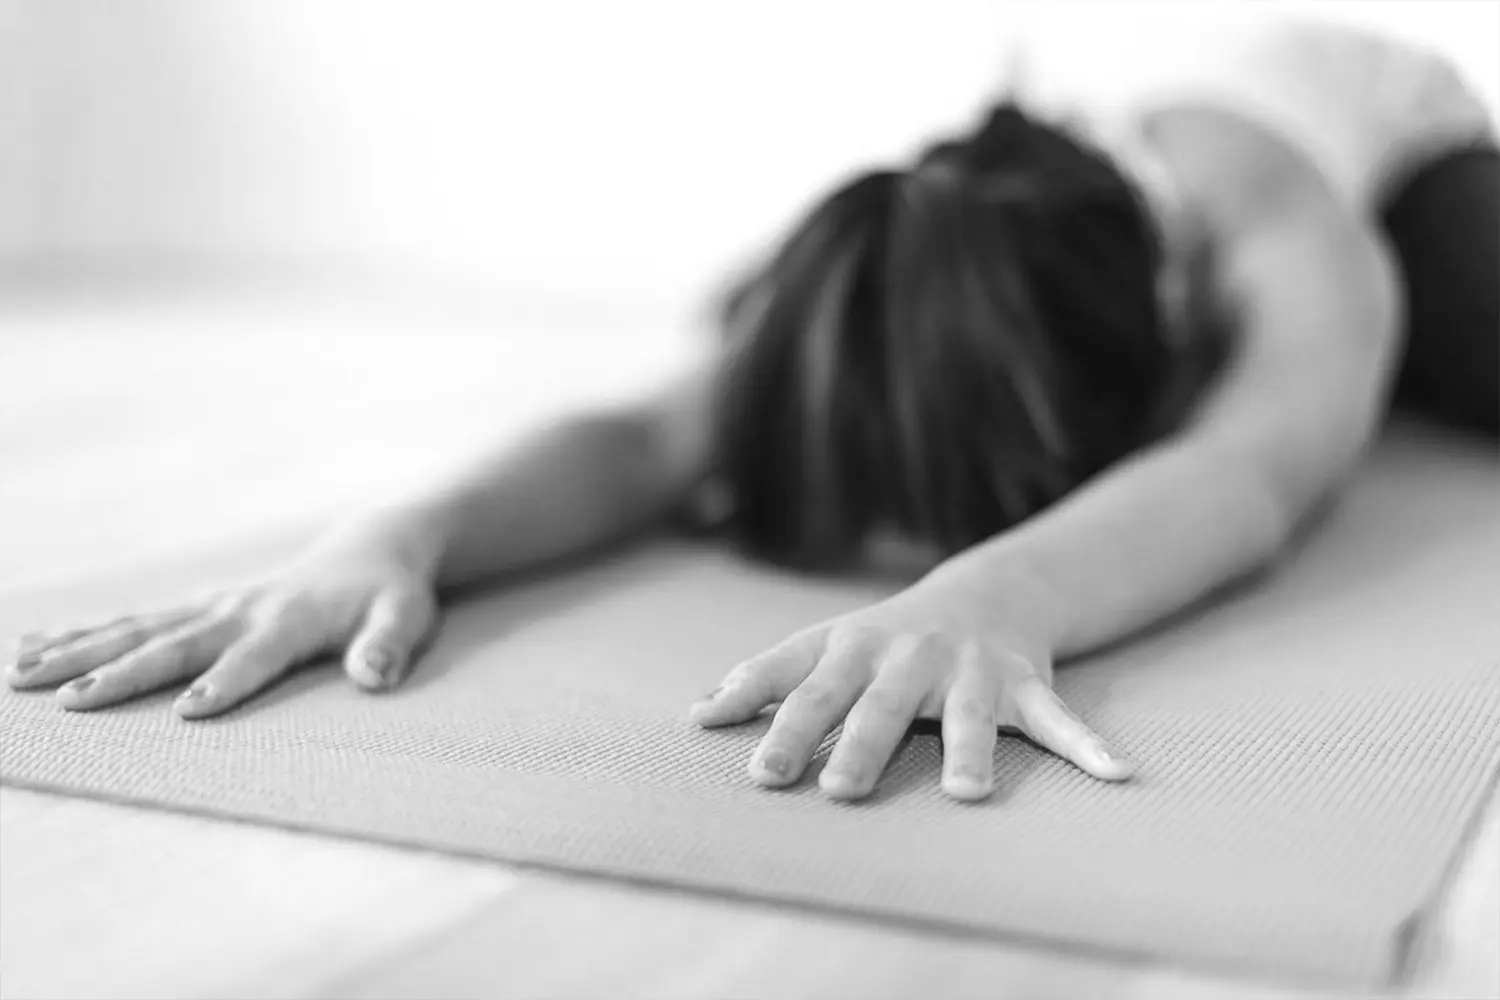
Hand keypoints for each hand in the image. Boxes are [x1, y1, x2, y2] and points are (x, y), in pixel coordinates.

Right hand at [5, 530, 440, 717]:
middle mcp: (243, 610)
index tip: (187, 710)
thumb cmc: (390, 596)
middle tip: (72, 702)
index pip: (255, 657)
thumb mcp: (406, 619)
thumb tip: (375, 677)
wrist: (370, 552)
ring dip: (81, 650)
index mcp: (292, 620)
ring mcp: (215, 606)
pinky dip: (84, 632)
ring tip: (20, 672)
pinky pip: (135, 620)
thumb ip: (389, 647)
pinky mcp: (200, 607)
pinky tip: (34, 646)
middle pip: (176, 644)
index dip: (225, 682)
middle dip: (124, 673)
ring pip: (138, 629)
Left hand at [689, 584, 1134, 801]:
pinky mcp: (1023, 682)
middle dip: (857, 746)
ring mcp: (968, 669)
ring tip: (969, 795)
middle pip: (878, 706)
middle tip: (837, 791)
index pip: (807, 686)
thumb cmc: (884, 636)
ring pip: (968, 716)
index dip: (778, 724)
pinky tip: (1116, 775)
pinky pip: (1057, 718)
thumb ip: (765, 678)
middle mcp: (908, 656)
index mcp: (853, 647)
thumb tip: (696, 714)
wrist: (982, 590)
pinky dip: (1086, 746)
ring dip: (969, 754)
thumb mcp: (825, 644)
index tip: (759, 774)